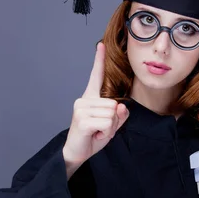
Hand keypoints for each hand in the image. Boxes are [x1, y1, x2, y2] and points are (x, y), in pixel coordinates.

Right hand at [63, 42, 128, 170]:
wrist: (77, 152)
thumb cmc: (93, 136)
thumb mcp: (111, 125)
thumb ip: (120, 115)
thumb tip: (121, 107)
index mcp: (91, 98)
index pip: (96, 76)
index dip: (99, 60)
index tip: (101, 45)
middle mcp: (84, 99)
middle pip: (114, 104)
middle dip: (113, 121)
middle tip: (101, 128)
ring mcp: (82, 108)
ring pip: (112, 114)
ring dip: (110, 128)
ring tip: (97, 131)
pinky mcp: (82, 119)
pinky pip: (107, 123)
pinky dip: (106, 133)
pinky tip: (95, 135)